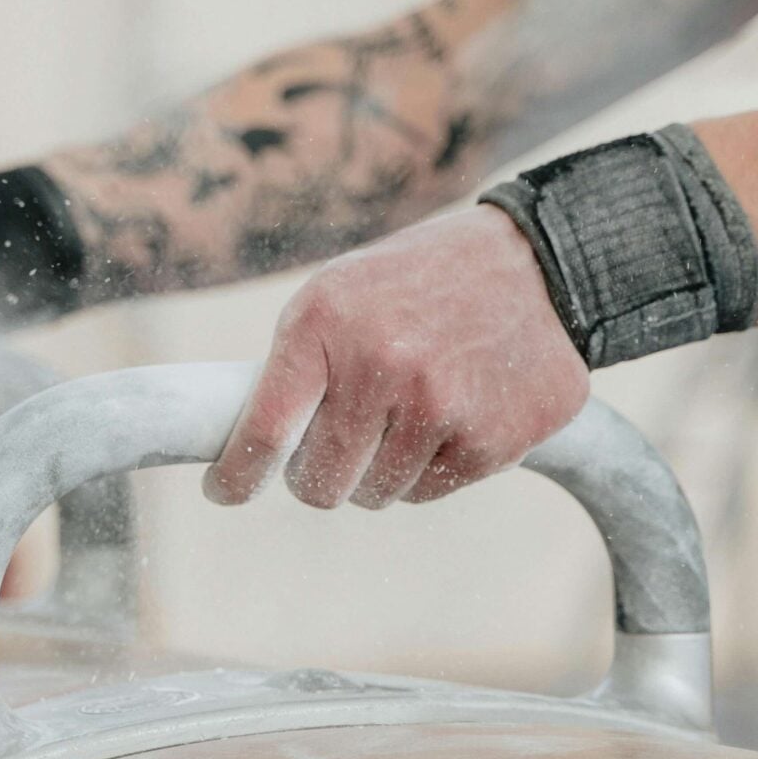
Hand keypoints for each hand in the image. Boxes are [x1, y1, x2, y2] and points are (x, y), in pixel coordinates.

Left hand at [203, 206, 587, 508]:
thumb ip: (295, 367)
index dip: (238, 476)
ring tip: (409, 409)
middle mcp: (383, 364)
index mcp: (327, 322)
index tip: (224, 491)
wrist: (534, 265)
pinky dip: (429, 467)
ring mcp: (442, 405)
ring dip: (380, 470)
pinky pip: (428, 491)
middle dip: (319, 476)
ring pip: (377, 493)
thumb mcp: (339, 296)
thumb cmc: (414, 286)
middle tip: (339, 446)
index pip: (266, 431)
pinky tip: (452, 413)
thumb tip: (248, 453)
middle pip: (321, 482)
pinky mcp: (492, 440)